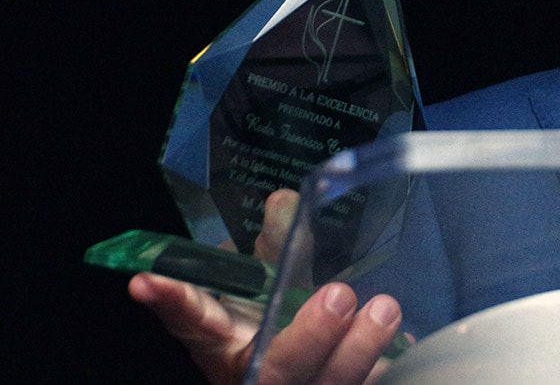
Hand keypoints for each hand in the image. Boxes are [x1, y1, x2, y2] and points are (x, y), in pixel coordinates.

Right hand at [129, 190, 402, 383]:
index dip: (173, 302)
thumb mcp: (272, 282)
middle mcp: (257, 375)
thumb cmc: (280, 323)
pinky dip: (386, 369)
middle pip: (277, 371)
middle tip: (337, 296)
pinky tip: (405, 348)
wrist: (304, 375)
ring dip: (359, 352)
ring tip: (383, 309)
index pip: (194, 323)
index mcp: (227, 343)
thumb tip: (286, 200)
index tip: (146, 280)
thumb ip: (278, 242)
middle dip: (309, 337)